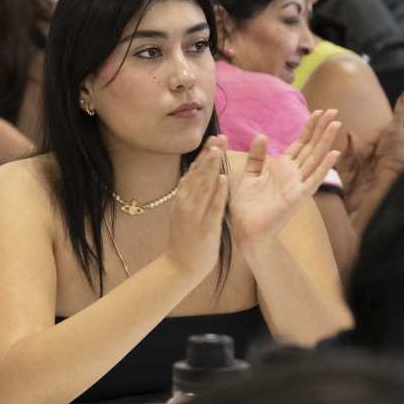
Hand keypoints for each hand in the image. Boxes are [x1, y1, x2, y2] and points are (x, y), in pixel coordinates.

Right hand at [164, 134, 229, 279]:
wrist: (179, 266)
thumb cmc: (185, 241)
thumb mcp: (183, 214)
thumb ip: (190, 196)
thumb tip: (196, 178)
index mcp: (182, 199)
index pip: (193, 172)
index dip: (203, 155)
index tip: (213, 140)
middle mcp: (186, 203)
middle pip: (198, 175)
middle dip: (209, 155)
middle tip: (218, 137)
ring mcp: (194, 214)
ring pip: (204, 186)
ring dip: (211, 167)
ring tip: (219, 150)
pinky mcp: (204, 226)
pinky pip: (212, 206)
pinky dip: (218, 192)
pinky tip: (223, 178)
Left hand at [231, 110, 340, 247]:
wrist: (245, 230)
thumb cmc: (247, 208)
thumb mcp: (247, 176)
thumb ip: (256, 158)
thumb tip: (261, 135)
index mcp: (281, 169)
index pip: (299, 144)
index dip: (309, 128)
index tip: (318, 111)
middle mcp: (293, 175)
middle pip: (310, 147)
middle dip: (321, 129)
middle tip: (334, 110)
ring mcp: (298, 186)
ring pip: (315, 159)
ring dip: (326, 142)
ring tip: (337, 124)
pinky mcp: (298, 198)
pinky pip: (313, 180)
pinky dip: (323, 167)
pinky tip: (334, 154)